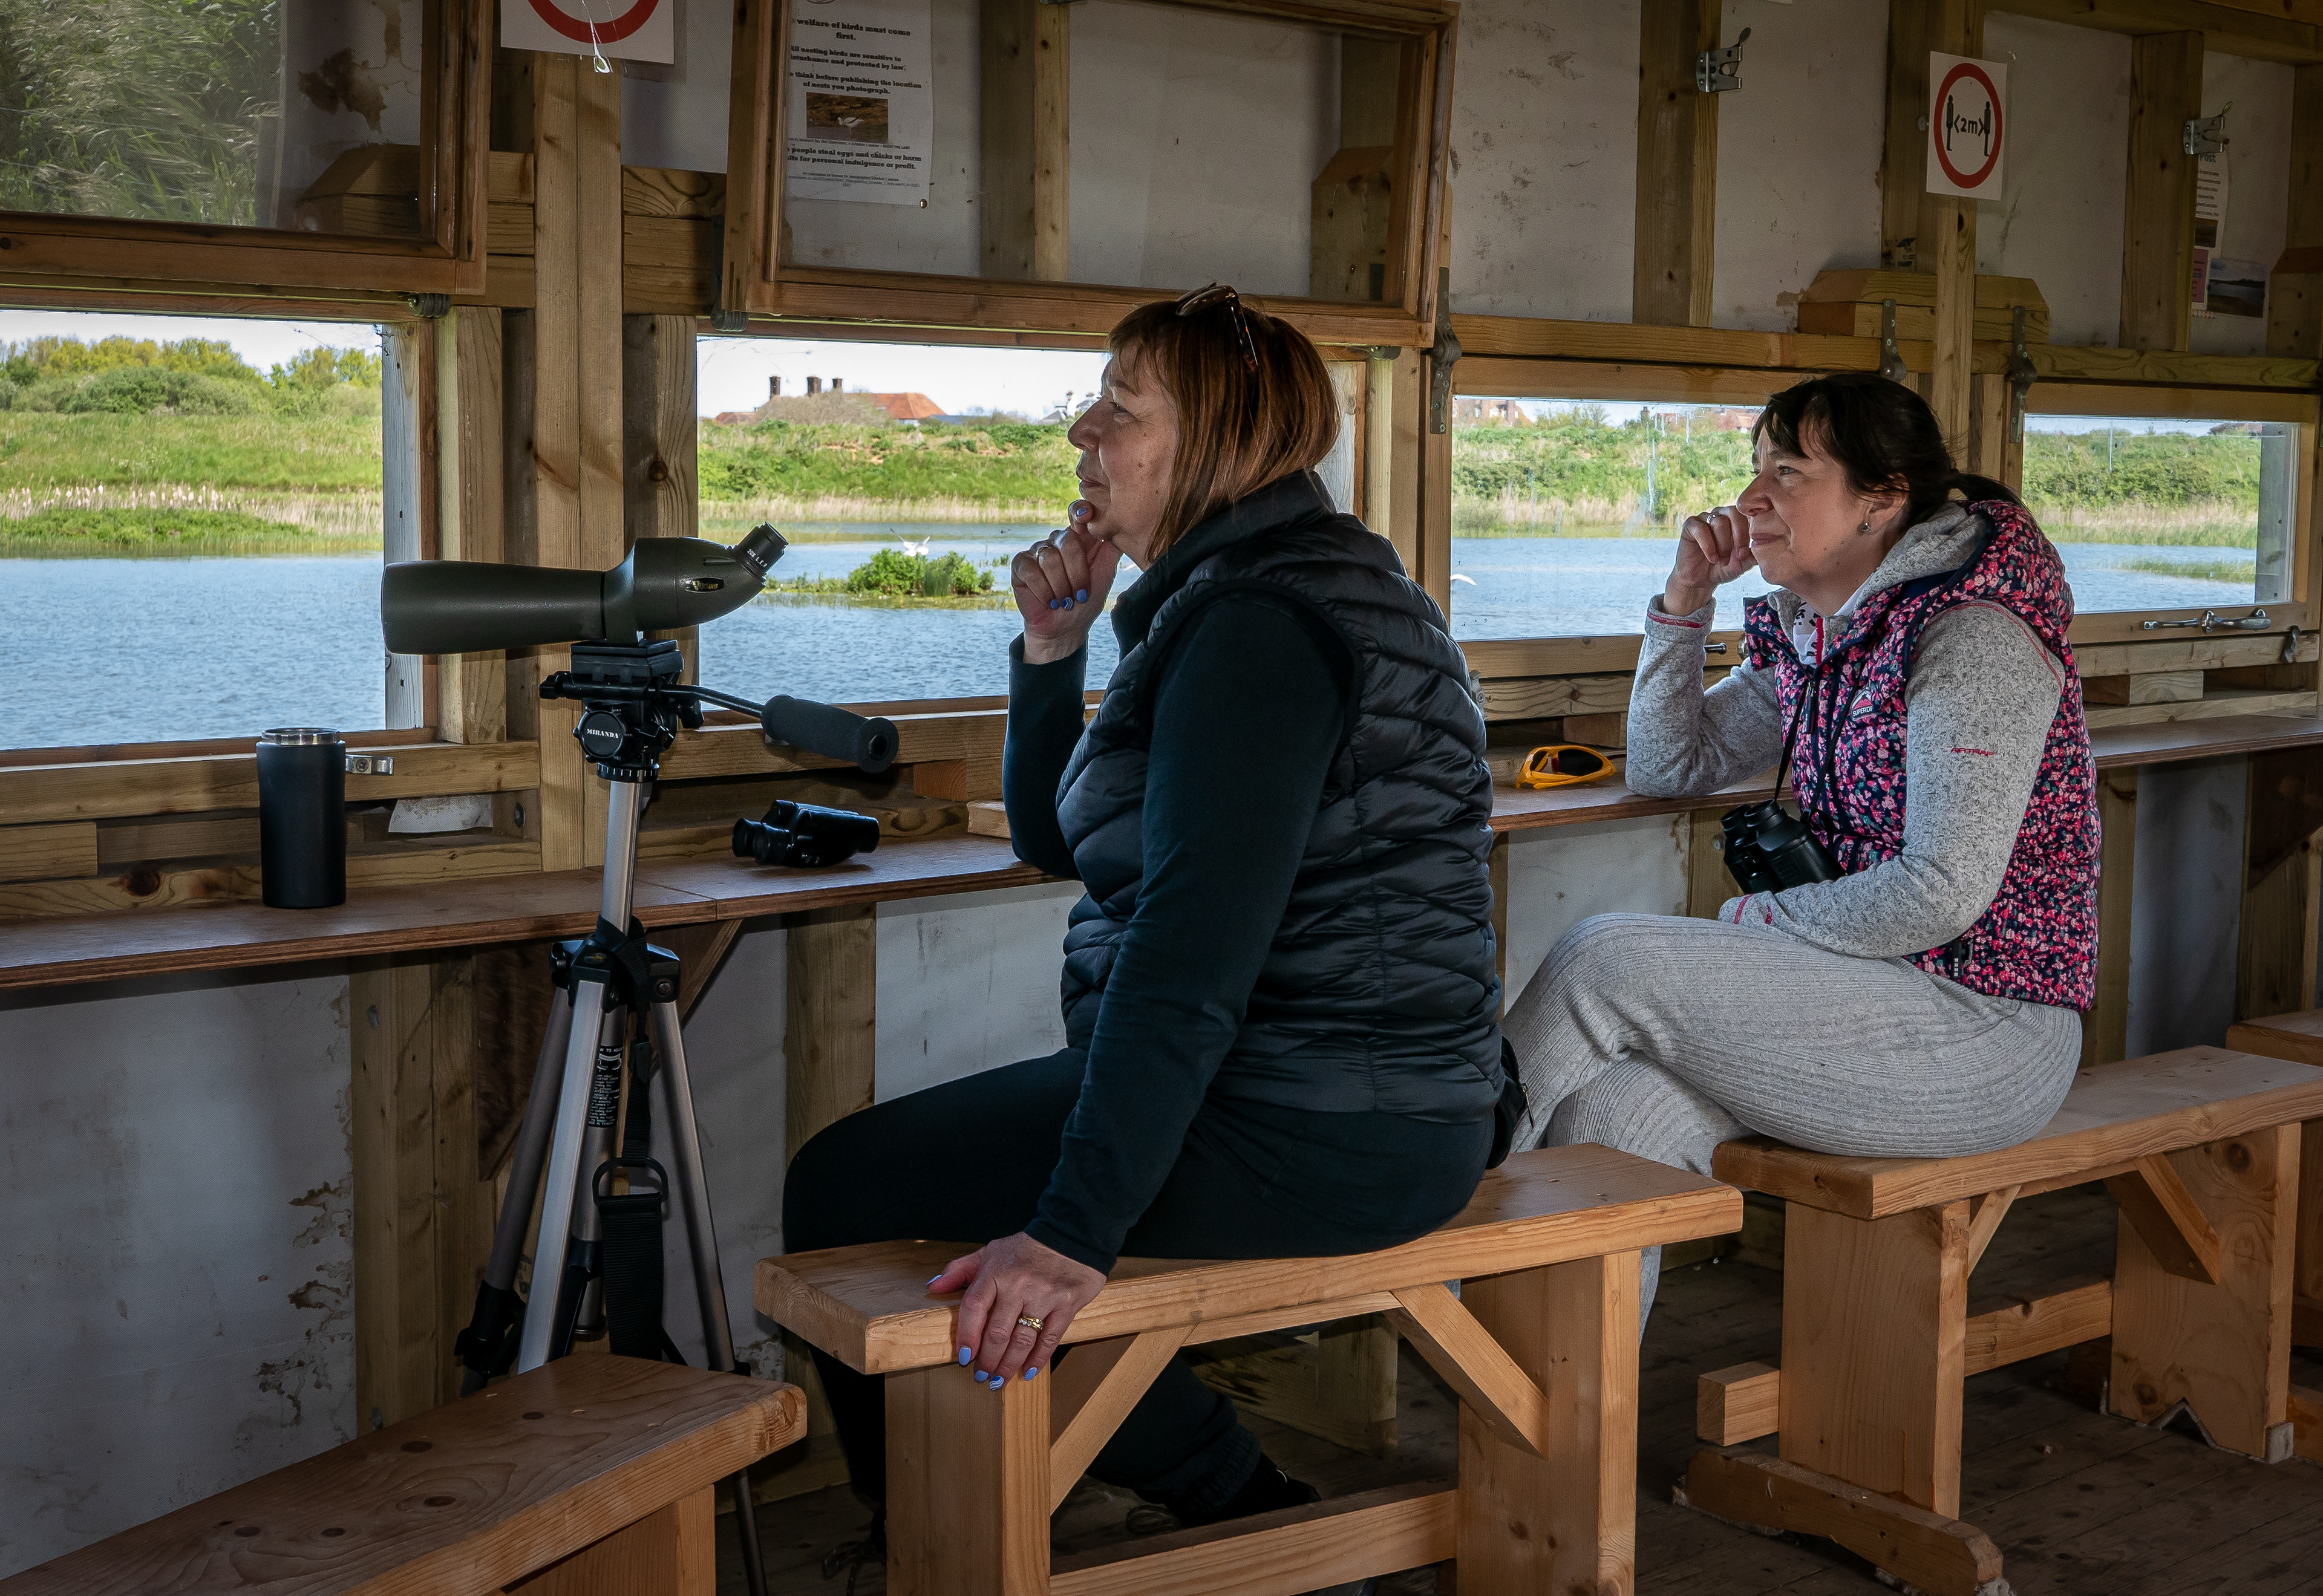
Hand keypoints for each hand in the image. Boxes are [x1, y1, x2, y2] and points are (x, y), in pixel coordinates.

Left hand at [927, 1230, 1104, 1386]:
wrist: (1070, 1233)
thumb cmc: (1026, 1247)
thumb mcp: (990, 1252)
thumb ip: (959, 1269)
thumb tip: (933, 1287)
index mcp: (995, 1271)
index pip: (974, 1308)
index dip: (967, 1336)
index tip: (964, 1358)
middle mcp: (1018, 1285)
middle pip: (997, 1332)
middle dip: (987, 1360)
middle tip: (981, 1376)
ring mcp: (1044, 1295)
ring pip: (1022, 1341)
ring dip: (1008, 1366)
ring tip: (998, 1381)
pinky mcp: (1067, 1304)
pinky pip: (1050, 1339)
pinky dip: (1038, 1359)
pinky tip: (1028, 1371)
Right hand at [1012, 503, 1123, 664]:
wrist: (1065, 629)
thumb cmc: (1085, 602)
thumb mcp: (1105, 575)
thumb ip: (1111, 550)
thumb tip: (1121, 527)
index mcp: (1079, 539)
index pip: (1078, 513)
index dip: (1080, 512)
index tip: (1086, 516)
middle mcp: (1058, 540)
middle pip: (1068, 541)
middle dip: (1077, 574)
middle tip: (1080, 595)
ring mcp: (1038, 551)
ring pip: (1050, 558)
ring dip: (1061, 587)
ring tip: (1064, 600)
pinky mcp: (1020, 564)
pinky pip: (1032, 571)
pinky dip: (1044, 591)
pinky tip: (1049, 601)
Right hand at [1666, 505, 1756, 615]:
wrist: (1701, 580)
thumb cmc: (1724, 567)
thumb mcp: (1745, 561)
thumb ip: (1757, 551)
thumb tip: (1774, 542)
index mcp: (1737, 519)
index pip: (1748, 512)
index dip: (1751, 529)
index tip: (1748, 551)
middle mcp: (1722, 514)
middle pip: (1734, 513)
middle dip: (1739, 536)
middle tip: (1739, 556)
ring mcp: (1705, 518)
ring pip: (1718, 522)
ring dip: (1723, 545)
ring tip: (1722, 560)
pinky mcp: (1690, 526)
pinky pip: (1700, 528)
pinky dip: (1708, 545)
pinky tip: (1711, 558)